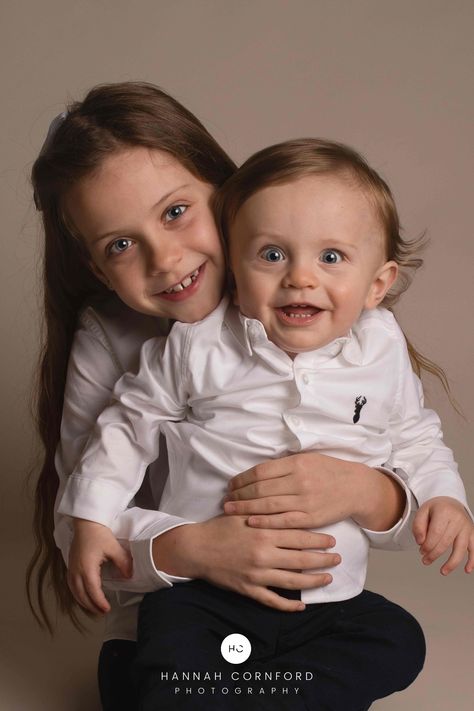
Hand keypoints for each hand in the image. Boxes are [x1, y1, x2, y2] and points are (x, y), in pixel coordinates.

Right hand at [68, 518, 132, 613]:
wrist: (85, 522)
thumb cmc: (99, 533)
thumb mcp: (114, 548)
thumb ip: (122, 563)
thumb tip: (129, 576)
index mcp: (87, 568)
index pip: (92, 591)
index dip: (99, 602)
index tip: (107, 609)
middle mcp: (76, 571)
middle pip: (81, 595)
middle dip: (92, 606)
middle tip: (102, 612)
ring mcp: (71, 568)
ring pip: (75, 592)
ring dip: (83, 601)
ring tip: (94, 607)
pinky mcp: (70, 565)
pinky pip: (71, 585)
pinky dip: (77, 594)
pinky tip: (83, 595)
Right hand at [152, 515, 340, 611]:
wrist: (197, 548)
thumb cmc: (220, 527)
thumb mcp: (243, 514)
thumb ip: (266, 512)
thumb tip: (289, 506)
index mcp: (263, 531)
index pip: (298, 535)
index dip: (318, 538)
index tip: (332, 539)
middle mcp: (263, 554)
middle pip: (301, 559)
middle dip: (323, 559)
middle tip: (337, 558)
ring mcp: (257, 574)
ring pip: (292, 581)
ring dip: (313, 581)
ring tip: (327, 578)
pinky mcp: (248, 589)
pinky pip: (273, 600)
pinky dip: (288, 605)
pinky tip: (301, 606)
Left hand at [223, 453, 403, 531]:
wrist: (356, 487)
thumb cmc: (328, 471)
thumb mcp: (307, 458)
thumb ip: (284, 465)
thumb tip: (256, 472)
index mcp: (296, 463)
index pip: (260, 471)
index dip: (242, 479)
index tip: (231, 485)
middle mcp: (299, 481)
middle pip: (260, 489)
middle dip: (239, 495)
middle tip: (226, 500)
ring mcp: (305, 500)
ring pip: (268, 505)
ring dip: (245, 508)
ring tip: (230, 510)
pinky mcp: (311, 518)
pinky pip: (283, 521)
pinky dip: (265, 522)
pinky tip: (250, 522)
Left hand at [412, 497, 473, 574]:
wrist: (451, 501)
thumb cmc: (436, 509)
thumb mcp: (423, 511)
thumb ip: (418, 526)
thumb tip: (420, 542)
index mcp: (444, 511)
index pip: (436, 533)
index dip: (427, 545)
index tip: (421, 551)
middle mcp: (458, 519)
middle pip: (446, 542)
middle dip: (434, 554)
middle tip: (425, 560)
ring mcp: (467, 527)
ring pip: (461, 548)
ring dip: (452, 563)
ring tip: (443, 571)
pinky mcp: (472, 533)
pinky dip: (472, 560)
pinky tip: (467, 569)